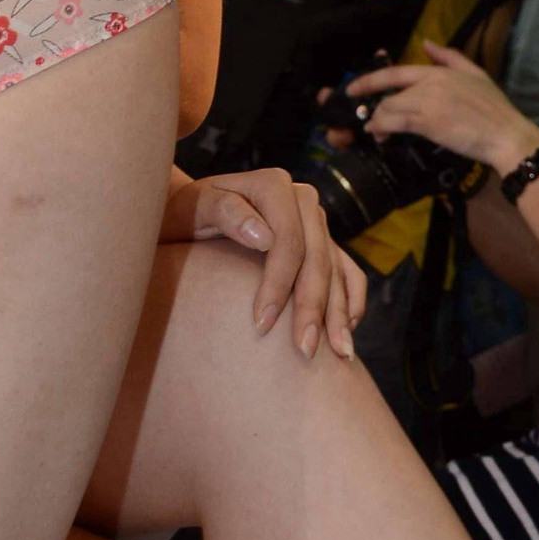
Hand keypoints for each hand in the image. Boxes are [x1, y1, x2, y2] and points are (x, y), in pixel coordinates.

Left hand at [180, 168, 364, 359]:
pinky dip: (350, 300)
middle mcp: (301, 199)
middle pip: (317, 258)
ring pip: (337, 269)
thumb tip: (264, 236)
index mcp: (272, 185)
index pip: (287, 241)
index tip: (261, 325)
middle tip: (304, 351)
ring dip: (339, 313)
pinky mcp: (323, 242)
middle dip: (313, 307)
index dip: (278, 284)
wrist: (194, 213)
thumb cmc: (188, 214)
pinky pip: (348, 270)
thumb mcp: (194, 208)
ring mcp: (316, 221)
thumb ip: (224, 211)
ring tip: (340, 354)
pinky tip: (346, 330)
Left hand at [348, 41, 538, 178]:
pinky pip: (395, 123)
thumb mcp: (475, 74)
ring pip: (389, 108)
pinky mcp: (427, 123)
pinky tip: (380, 136)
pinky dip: (382, 129)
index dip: (371, 80)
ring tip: (377, 131)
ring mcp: (426, 103)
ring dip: (378, 121)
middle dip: (374, 106)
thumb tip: (426, 42)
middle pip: (389, 93)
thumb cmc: (494, 108)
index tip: (354, 88)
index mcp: (438, 72)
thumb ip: (450, 57)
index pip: (396, 72)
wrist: (505, 134)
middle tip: (368, 119)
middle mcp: (428, 84)